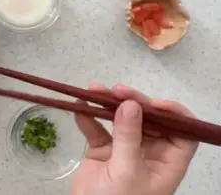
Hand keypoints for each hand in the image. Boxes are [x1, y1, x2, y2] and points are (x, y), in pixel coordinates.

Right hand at [71, 84, 197, 194]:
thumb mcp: (126, 171)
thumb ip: (128, 136)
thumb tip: (131, 104)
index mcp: (167, 162)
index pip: (182, 133)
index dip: (174, 114)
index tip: (153, 103)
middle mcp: (149, 154)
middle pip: (149, 120)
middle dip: (133, 102)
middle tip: (116, 90)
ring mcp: (124, 152)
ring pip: (121, 121)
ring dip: (107, 104)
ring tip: (93, 90)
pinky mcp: (102, 153)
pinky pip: (97, 130)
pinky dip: (88, 118)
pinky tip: (78, 106)